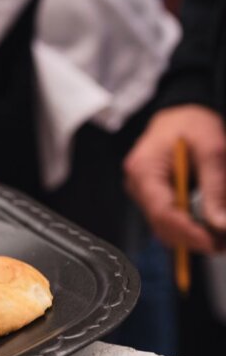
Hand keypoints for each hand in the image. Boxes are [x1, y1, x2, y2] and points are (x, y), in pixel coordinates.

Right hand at [125, 104, 225, 253]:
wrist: (182, 113)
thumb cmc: (192, 123)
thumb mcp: (212, 149)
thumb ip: (216, 188)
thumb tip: (220, 224)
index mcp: (144, 169)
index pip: (161, 211)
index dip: (186, 232)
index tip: (212, 242)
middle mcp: (138, 184)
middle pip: (161, 224)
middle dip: (193, 238)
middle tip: (222, 242)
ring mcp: (144, 191)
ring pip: (165, 226)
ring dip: (192, 235)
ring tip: (220, 237)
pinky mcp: (154, 195)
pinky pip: (169, 218)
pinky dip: (189, 226)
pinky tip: (208, 227)